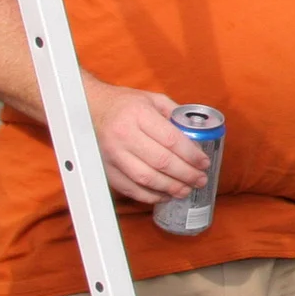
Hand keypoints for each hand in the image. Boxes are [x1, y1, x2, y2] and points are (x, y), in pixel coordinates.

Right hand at [83, 77, 209, 204]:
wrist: (90, 108)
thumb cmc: (125, 104)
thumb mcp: (153, 99)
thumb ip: (175, 115)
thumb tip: (198, 135)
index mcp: (139, 115)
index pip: (171, 139)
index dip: (191, 155)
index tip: (204, 162)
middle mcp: (124, 135)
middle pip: (161, 162)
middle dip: (186, 174)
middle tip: (200, 179)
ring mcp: (113, 154)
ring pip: (146, 178)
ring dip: (170, 188)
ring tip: (186, 189)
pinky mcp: (106, 169)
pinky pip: (130, 189)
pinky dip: (150, 196)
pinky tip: (165, 195)